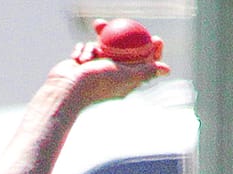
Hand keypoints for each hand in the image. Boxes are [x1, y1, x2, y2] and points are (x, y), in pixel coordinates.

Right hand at [51, 43, 168, 105]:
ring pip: (102, 46)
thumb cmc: (97, 83)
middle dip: (122, 38)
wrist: (66, 90)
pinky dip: (82, 51)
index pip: (144, 64)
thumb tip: (166, 69)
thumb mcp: (126, 76)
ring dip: (94, 47)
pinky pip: (86, 48)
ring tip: (91, 50)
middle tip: (125, 25)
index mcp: (125, 81)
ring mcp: (95, 70)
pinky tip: (78, 57)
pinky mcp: (81, 65)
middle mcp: (111, 75)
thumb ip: (146, 72)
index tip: (156, 39)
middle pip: (123, 50)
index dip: (153, 51)